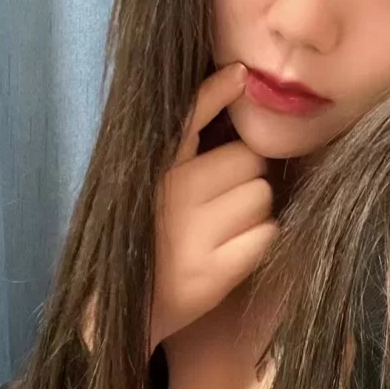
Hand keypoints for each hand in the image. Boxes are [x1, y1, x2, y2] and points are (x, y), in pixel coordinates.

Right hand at [150, 62, 278, 345]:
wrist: (122, 313)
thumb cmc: (147, 241)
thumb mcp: (147, 188)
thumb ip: (179, 152)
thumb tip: (232, 92)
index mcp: (152, 171)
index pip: (186, 119)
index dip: (215, 93)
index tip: (240, 75)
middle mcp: (171, 197)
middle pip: (248, 159)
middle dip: (246, 176)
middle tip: (220, 202)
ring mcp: (192, 236)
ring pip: (262, 196)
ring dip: (255, 211)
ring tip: (222, 231)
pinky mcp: (213, 272)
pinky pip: (267, 235)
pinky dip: (259, 242)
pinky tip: (230, 253)